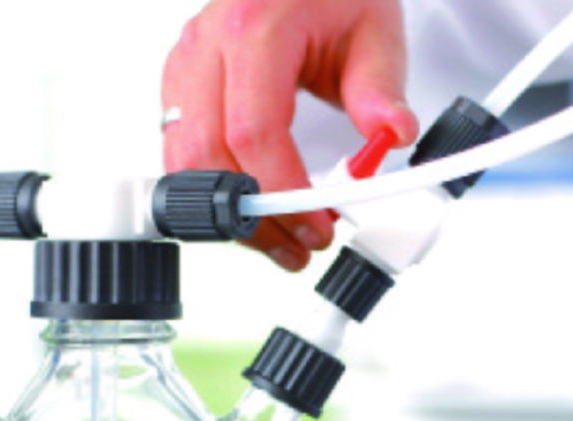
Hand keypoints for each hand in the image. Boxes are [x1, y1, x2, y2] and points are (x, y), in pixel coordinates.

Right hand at [161, 0, 418, 270]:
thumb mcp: (374, 31)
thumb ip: (380, 90)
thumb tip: (392, 135)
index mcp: (253, 25)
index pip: (252, 131)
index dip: (282, 192)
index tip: (317, 225)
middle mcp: (206, 45)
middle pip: (208, 157)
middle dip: (255, 216)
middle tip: (299, 244)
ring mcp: (185, 66)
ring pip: (184, 165)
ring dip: (231, 215)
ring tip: (279, 237)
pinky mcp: (179, 88)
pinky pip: (182, 156)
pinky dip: (217, 193)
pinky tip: (253, 208)